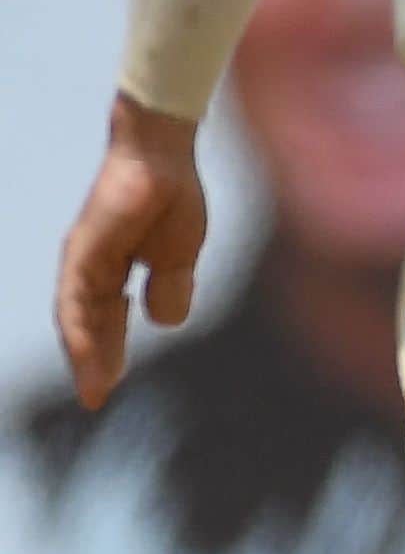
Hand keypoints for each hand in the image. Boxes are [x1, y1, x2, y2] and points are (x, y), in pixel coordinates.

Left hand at [52, 95, 204, 413]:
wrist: (163, 155)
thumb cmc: (172, 197)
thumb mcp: (178, 255)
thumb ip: (170, 286)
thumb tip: (164, 320)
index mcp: (111, 272)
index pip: (105, 321)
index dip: (107, 353)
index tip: (108, 387)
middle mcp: (90, 269)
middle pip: (88, 325)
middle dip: (93, 363)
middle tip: (96, 399)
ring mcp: (84, 260)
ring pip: (78, 318)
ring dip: (86, 355)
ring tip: (95, 389)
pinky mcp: (85, 250)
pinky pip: (79, 297)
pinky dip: (82, 327)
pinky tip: (87, 352)